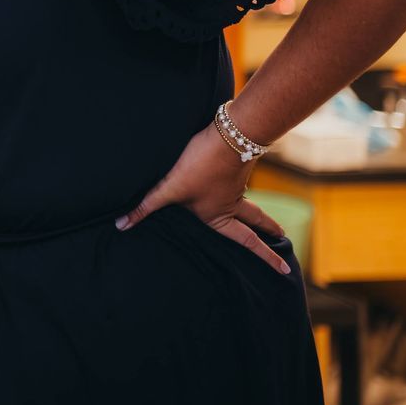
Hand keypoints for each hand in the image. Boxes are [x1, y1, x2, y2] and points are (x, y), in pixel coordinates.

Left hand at [114, 123, 291, 274]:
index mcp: (219, 216)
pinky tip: (235, 182)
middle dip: (269, 233)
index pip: (246, 242)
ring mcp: (236, 186)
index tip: (283, 269)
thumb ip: (145, 206)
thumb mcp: (169, 187)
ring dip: (260, 213)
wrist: (228, 134)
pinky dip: (243, 189)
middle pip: (256, 222)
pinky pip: (240, 184)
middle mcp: (231, 204)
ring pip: (250, 203)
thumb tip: (122, 226)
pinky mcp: (235, 168)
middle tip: (283, 240)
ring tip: (267, 218)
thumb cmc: (199, 166)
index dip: (265, 256)